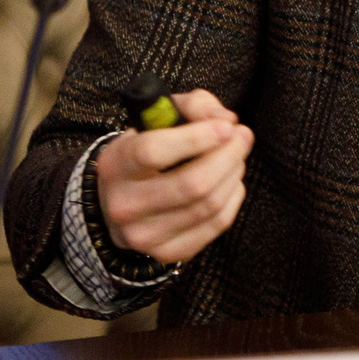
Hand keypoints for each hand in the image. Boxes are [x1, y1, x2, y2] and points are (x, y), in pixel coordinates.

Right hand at [97, 91, 251, 264]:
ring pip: (209, 205)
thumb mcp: (157, 119)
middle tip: (243, 136)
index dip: (197, 138)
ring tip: (237, 156)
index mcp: (115, 165)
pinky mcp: (168, 253)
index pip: (154, 152)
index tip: (226, 126)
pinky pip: (216, 225)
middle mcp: (124, 205)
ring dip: (234, 174)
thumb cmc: (145, 151)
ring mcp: (145, 235)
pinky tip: (231, 182)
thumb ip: (194, 106)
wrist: (120, 203)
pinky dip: (233, 198)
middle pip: (191, 184)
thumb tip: (225, 121)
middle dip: (229, 155)